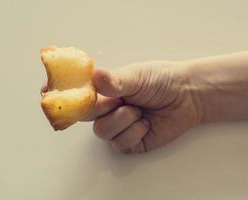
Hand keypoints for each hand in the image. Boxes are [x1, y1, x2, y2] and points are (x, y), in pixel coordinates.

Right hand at [86, 61, 200, 153]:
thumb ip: (114, 80)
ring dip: (124, 121)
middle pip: (89, 119)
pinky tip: (146, 124)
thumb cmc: (162, 80)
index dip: (84, 101)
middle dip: (108, 110)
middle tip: (124, 101)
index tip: (94, 97)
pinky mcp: (131, 142)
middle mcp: (109, 110)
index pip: (83, 100)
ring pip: (103, 132)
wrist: (187, 96)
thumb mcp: (136, 76)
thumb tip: (93, 74)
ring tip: (140, 112)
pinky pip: (121, 144)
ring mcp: (119, 127)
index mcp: (106, 92)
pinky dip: (134, 134)